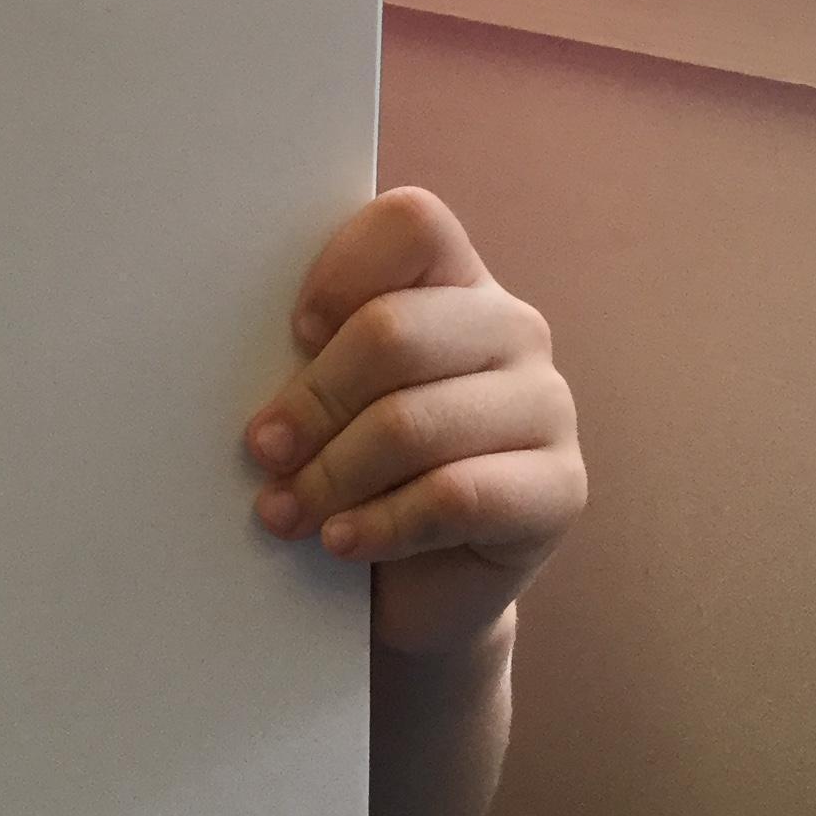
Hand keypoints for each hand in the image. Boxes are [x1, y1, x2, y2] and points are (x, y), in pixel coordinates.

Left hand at [244, 187, 584, 659]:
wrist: (411, 591)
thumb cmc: (351, 478)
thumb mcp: (323, 405)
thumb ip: (305, 360)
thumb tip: (255, 375)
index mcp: (452, 282)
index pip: (411, 223)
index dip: (339, 273)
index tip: (294, 334)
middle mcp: (511, 330)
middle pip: (394, 333)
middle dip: (312, 400)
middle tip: (264, 451)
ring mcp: (547, 406)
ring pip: (414, 423)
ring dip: (331, 476)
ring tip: (284, 512)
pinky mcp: (560, 489)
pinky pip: (456, 495)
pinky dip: (380, 524)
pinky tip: (340, 541)